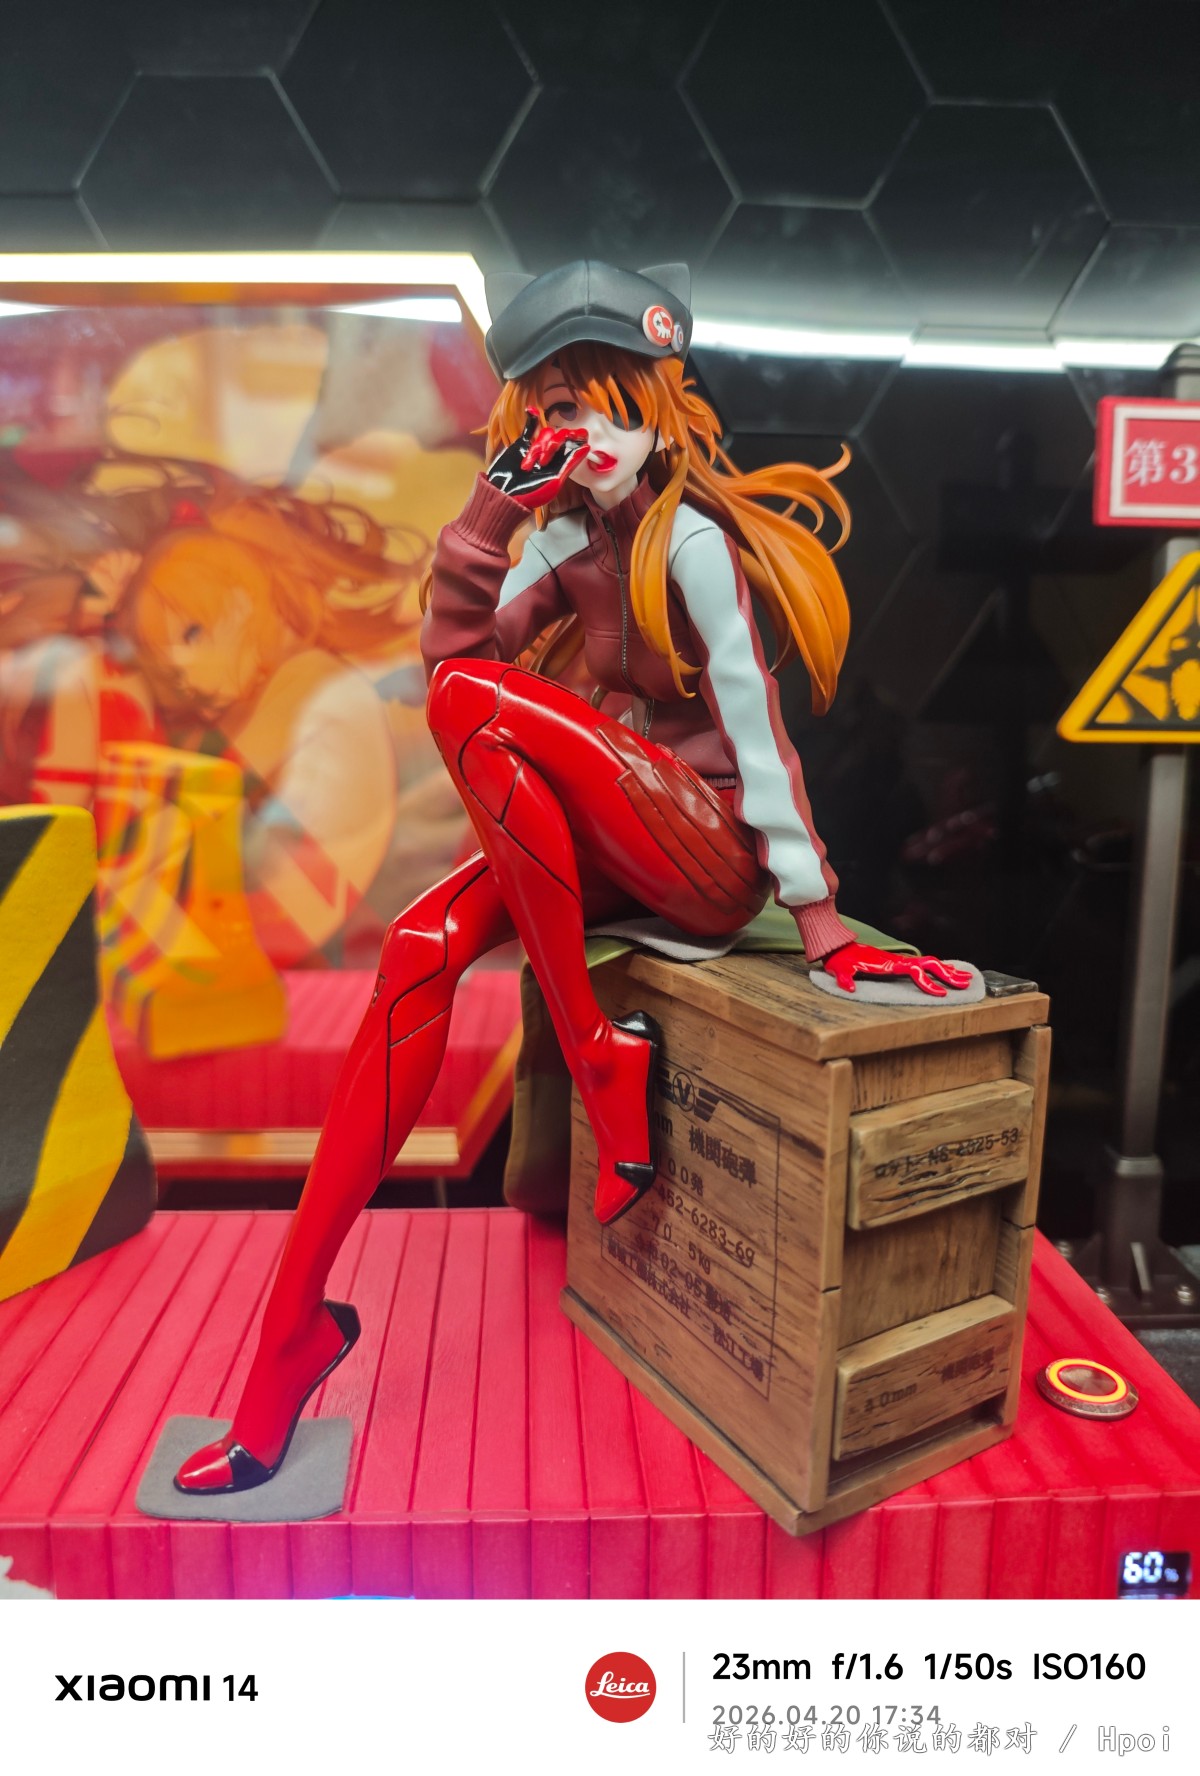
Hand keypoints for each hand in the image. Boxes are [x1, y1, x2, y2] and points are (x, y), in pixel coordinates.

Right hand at [486, 407, 587, 509]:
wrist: (503, 495)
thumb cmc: (529, 496)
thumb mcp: (554, 484)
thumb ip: (568, 465)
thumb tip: (585, 447)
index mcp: (562, 465)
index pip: (575, 445)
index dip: (577, 437)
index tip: (575, 435)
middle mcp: (552, 456)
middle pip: (560, 438)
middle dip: (552, 446)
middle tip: (542, 462)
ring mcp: (537, 449)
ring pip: (545, 434)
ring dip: (538, 446)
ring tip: (527, 466)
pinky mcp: (522, 445)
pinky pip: (529, 429)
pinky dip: (531, 419)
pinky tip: (531, 410)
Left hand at [820, 941, 972, 997]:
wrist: (837, 949)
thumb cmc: (840, 960)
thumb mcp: (840, 970)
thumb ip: (845, 979)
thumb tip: (849, 987)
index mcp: (888, 964)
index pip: (914, 972)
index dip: (928, 983)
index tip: (941, 993)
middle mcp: (897, 961)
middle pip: (929, 964)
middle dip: (948, 974)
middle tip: (965, 983)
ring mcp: (898, 961)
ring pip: (928, 964)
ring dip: (947, 971)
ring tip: (965, 978)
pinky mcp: (897, 963)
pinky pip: (921, 966)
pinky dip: (937, 969)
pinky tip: (946, 974)